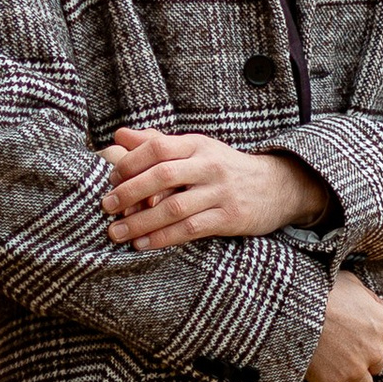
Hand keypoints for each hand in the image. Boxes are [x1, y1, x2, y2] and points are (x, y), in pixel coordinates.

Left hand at [102, 128, 330, 251]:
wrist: (276, 186)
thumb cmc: (224, 167)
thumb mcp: (195, 149)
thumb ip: (157, 143)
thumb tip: (118, 137)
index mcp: (196, 145)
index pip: (157, 147)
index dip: (130, 163)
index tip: (110, 180)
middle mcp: (208, 165)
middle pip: (162, 175)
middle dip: (130, 191)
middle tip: (105, 206)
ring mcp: (220, 192)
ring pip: (173, 207)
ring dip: (140, 222)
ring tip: (116, 233)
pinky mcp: (228, 217)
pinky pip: (190, 229)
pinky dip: (163, 238)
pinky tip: (143, 245)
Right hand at [306, 269, 382, 381]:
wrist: (294, 304)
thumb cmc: (323, 288)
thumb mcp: (351, 284)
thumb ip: (373, 298)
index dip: (374, 341)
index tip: (358, 336)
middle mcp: (375, 350)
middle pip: (377, 366)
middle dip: (363, 359)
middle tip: (341, 348)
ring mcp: (355, 369)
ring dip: (351, 378)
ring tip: (333, 365)